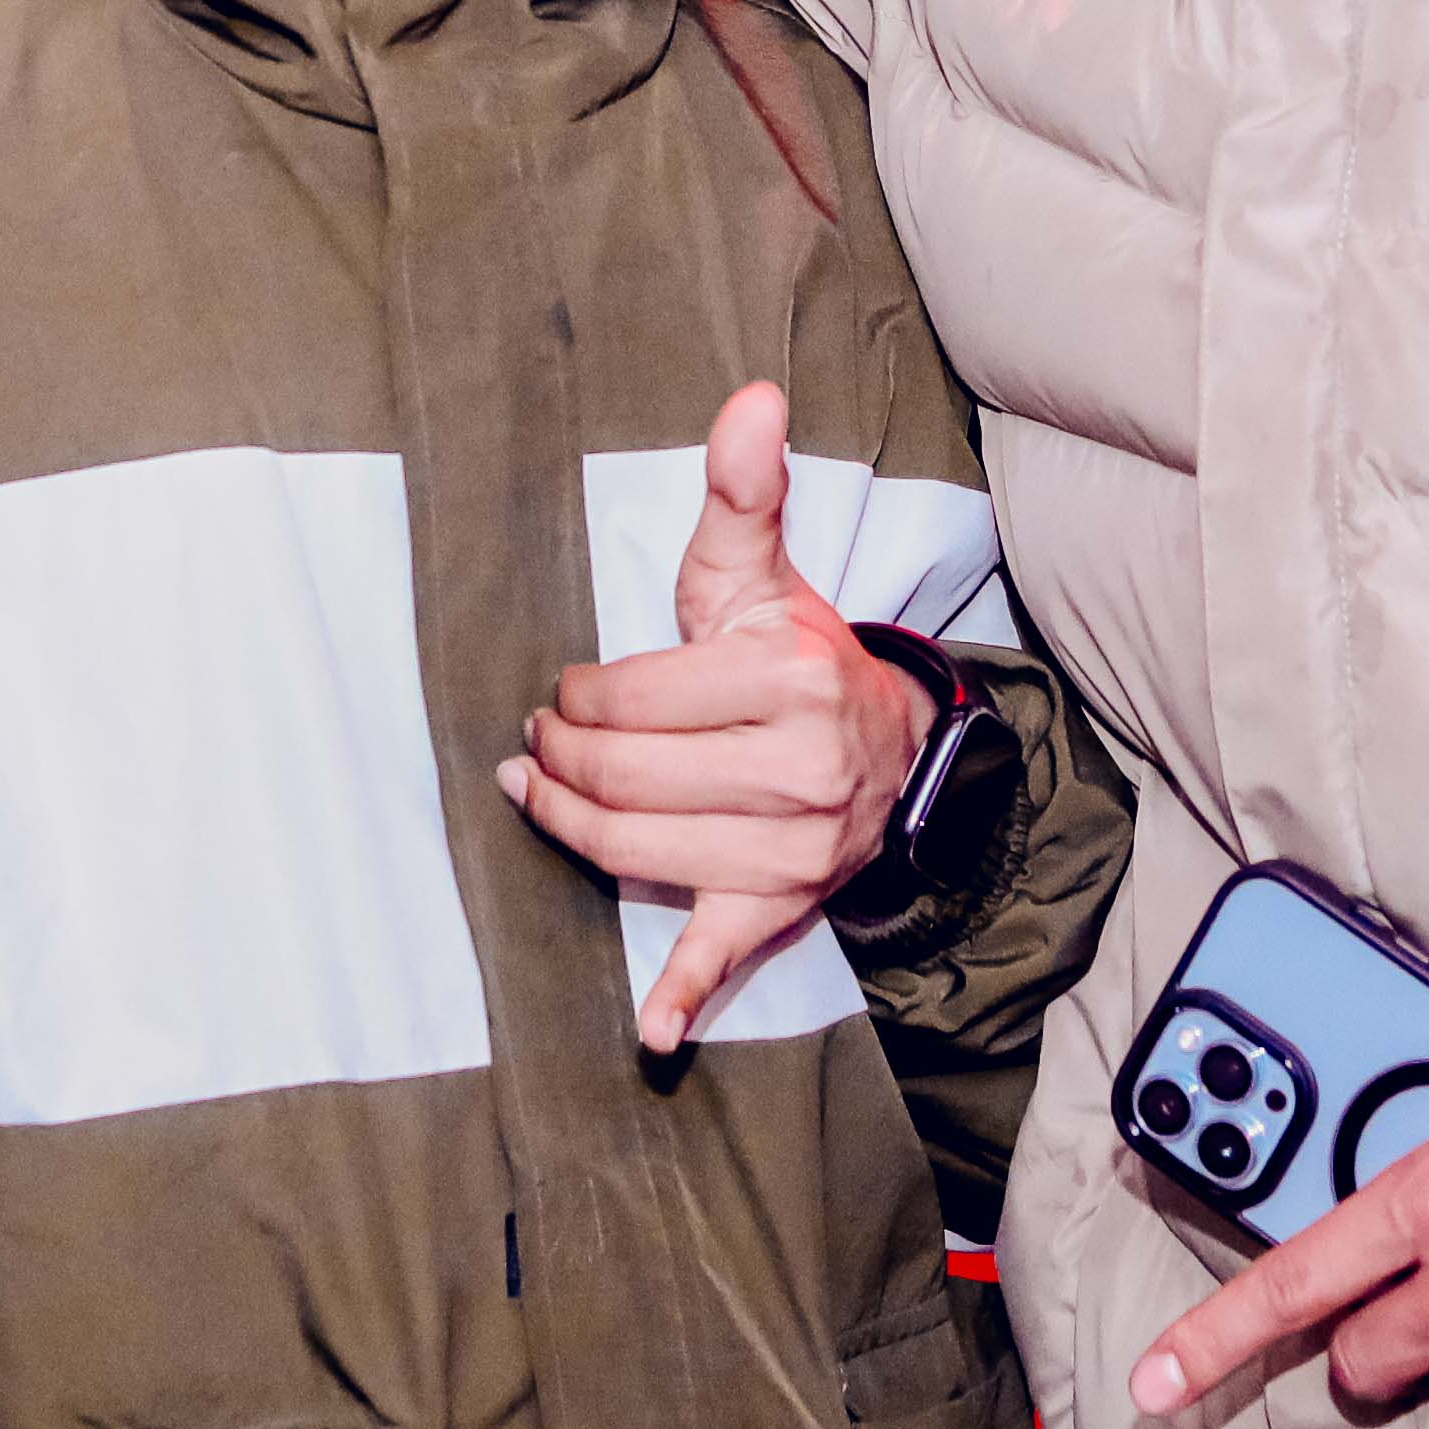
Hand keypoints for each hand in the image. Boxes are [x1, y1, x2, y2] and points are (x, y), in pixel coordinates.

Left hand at [504, 385, 928, 1049]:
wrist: (894, 752)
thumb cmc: (799, 658)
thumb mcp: (763, 574)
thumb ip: (743, 491)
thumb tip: (751, 395)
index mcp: (787, 678)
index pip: (629, 699)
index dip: (574, 699)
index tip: (561, 694)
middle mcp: (797, 769)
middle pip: (620, 780)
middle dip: (556, 762)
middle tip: (535, 745)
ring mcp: (791, 848)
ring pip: (635, 853)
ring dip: (566, 832)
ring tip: (538, 796)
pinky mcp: (785, 906)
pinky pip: (728, 956)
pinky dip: (684, 997)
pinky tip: (647, 1033)